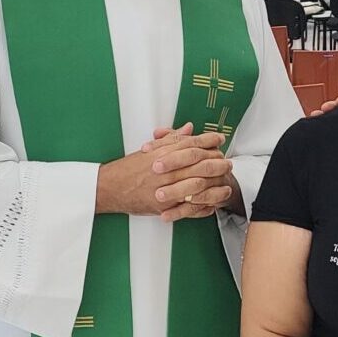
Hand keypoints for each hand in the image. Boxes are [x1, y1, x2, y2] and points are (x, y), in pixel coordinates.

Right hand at [96, 130, 231, 220]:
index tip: (220, 140)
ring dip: (215, 186)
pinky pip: (188, 207)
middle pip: (200, 164)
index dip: (209, 140)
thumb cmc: (129, 168)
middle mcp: (166, 169)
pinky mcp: (163, 206)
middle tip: (228, 163)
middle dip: (218, 163)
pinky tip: (212, 204)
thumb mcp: (150, 149)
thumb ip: (172, 139)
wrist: (109, 188)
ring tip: (226, 184)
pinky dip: (202, 207)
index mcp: (163, 153)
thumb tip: (189, 129)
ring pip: (198, 186)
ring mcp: (165, 189)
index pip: (192, 144)